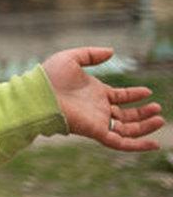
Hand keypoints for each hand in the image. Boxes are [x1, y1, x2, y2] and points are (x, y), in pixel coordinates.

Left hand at [42, 47, 163, 150]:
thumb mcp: (72, 58)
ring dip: (144, 126)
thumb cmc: (50, 77)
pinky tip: (153, 145)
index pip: (118, 97)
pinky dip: (137, 146)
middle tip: (157, 108)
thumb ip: (91, 54)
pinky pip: (121, 143)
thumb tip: (112, 51)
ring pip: (127, 129)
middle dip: (142, 113)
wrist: (38, 94)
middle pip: (125, 115)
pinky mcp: (97, 132)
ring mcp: (98, 121)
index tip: (147, 91)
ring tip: (159, 118)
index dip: (133, 95)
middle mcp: (98, 109)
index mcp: (94, 93)